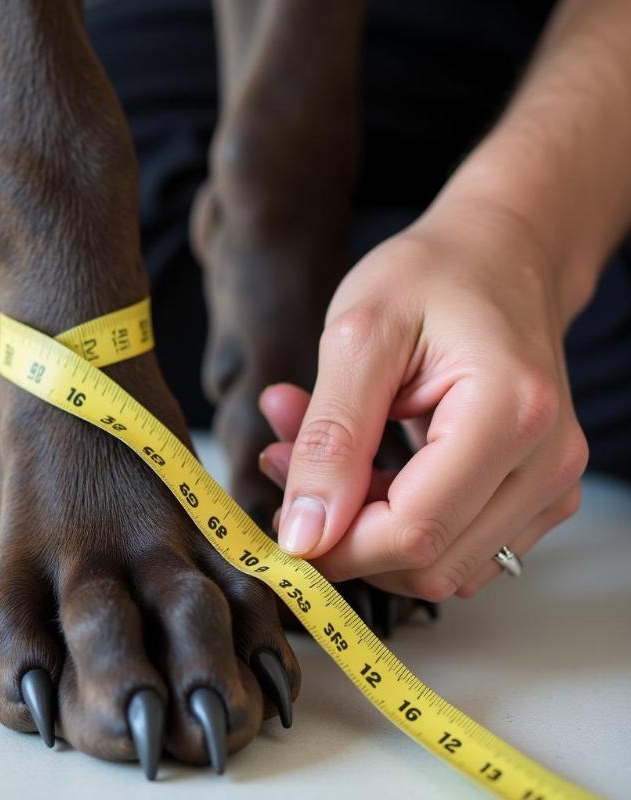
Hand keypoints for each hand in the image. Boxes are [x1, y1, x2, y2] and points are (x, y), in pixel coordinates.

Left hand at [258, 202, 587, 599]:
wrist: (501, 257)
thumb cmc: (433, 277)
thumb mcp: (359, 338)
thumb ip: (330, 438)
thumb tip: (304, 534)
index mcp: (510, 413)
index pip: (416, 530)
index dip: (339, 544)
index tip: (285, 521)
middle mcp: (547, 463)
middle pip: (432, 563)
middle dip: (347, 535)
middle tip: (290, 467)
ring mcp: (548, 485)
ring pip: (442, 565)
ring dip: (368, 529)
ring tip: (324, 456)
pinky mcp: (534, 495)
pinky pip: (457, 546)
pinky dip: (396, 521)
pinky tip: (364, 467)